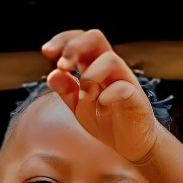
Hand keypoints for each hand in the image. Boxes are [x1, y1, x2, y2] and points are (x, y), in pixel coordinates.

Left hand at [41, 28, 161, 165]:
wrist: (130, 144)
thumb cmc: (105, 120)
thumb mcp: (78, 106)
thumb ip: (66, 90)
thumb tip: (52, 74)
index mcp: (94, 65)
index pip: (80, 40)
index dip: (63, 40)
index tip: (46, 52)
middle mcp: (110, 68)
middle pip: (95, 38)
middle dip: (74, 47)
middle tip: (62, 65)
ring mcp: (125, 81)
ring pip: (110, 59)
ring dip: (90, 75)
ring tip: (84, 95)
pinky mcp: (136, 99)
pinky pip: (124, 88)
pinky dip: (109, 94)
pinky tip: (101, 104)